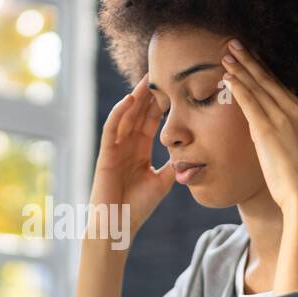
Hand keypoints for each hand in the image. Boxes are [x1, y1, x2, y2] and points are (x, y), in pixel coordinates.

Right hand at [89, 72, 174, 244]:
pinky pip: (112, 128)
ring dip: (135, 97)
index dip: (161, 103)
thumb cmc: (137, 208)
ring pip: (125, 115)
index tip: (174, 86)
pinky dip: (119, 113)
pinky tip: (130, 99)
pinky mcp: (105, 155)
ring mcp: (115, 148)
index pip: (151, 121)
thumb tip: (192, 155)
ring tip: (147, 79)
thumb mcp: (162, 182)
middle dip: (149, 93)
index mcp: (139, 151)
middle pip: (138, 113)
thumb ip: (172, 166)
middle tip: (160, 71)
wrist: (118, 225)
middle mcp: (126, 145)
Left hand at [220, 39, 297, 222]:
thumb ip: (287, 137)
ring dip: (241, 69)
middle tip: (235, 44)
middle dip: (250, 61)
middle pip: (270, 80)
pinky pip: (250, 101)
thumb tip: (268, 134)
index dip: (265, 72)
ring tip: (226, 54)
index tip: (253, 59)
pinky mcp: (268, 129)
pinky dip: (238, 87)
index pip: (282, 88)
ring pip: (258, 87)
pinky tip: (227, 76)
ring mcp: (284, 118)